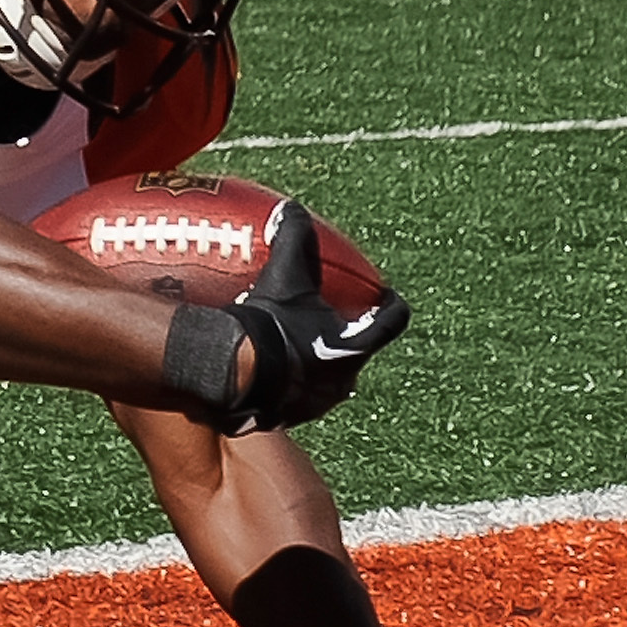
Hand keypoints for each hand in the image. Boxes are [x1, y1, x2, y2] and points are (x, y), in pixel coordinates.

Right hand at [190, 200, 409, 432]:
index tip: (387, 295)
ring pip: (320, 382)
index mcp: (355, 348)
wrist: (234, 374)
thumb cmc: (272, 325)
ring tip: (289, 348)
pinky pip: (285, 397)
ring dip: (310, 366)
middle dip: (343, 341)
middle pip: (355, 356)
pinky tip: (254, 369)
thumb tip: (293, 207)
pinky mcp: (283, 418)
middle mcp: (342, 382)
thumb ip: (294, 238)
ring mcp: (313, 405)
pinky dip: (277, 382)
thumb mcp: (285, 275)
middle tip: (324, 321)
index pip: (391, 321)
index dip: (392, 306)